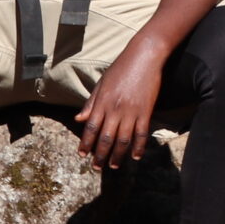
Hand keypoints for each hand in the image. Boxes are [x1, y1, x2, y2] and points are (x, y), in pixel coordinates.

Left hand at [74, 37, 166, 167]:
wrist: (144, 56)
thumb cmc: (121, 67)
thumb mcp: (102, 83)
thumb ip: (91, 103)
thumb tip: (79, 119)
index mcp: (102, 101)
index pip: (91, 127)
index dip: (86, 143)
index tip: (83, 155)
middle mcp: (115, 109)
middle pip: (105, 138)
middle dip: (100, 155)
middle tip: (97, 167)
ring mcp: (131, 111)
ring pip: (123, 140)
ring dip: (118, 155)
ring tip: (114, 166)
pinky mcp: (145, 111)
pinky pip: (141, 134)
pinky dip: (138, 147)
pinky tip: (135, 156)